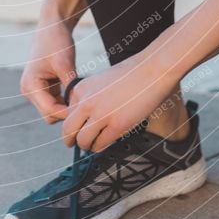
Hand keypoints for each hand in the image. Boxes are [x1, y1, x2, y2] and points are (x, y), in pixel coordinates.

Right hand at [20, 11, 77, 123]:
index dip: (68, 113)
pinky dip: (67, 101)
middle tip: (87, 104)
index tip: (86, 110)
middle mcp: (30, 90)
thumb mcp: (65, 63)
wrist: (53, 24)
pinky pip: (56, 102)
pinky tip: (79, 93)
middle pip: (50, 115)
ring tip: (84, 98)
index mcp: (30, 85)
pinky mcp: (45, 87)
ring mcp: (36, 90)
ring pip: (53, 111)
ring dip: (67, 107)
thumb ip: (70, 87)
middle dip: (67, 112)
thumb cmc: (56, 40)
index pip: (50, 111)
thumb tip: (79, 108)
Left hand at [62, 49, 177, 151]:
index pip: (67, 113)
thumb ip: (90, 96)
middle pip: (68, 130)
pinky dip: (100, 147)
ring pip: (82, 141)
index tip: (77, 127)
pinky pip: (100, 144)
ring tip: (91, 146)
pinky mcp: (116, 125)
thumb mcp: (101, 80)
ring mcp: (101, 114)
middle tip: (73, 143)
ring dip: (86, 146)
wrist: (151, 70)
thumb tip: (87, 117)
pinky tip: (104, 145)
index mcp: (81, 89)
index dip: (73, 123)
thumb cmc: (130, 74)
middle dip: (70, 139)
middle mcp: (86, 102)